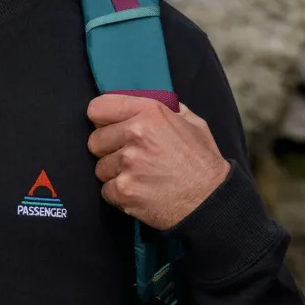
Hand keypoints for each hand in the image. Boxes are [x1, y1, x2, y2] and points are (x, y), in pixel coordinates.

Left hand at [86, 94, 229, 230]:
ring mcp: (128, 164)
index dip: (101, 120)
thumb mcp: (191, 123)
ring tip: (141, 177)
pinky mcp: (124, 190)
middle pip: (94, 141)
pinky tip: (141, 192)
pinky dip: (119, 194)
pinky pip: (106, 190)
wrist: (210, 201)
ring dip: (115, 174)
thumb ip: (164, 109)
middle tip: (131, 158)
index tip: (108, 129)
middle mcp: (137, 134)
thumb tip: (139, 103)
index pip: (98, 108)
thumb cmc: (202, 162)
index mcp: (151, 113)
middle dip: (108, 150)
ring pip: (100, 168)